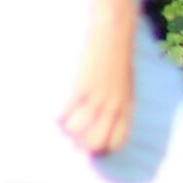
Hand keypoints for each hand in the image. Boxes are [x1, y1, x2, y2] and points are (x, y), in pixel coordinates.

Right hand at [60, 14, 135, 154]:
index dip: (103, 150)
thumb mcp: (125, 84)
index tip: (90, 147)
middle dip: (81, 144)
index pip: (117, 142)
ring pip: (77, 130)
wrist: (114, 32)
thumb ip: (117, 103)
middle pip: (96, 142)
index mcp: (126, 106)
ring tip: (63, 121)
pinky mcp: (83, 86)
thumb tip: (104, 120)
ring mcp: (98, 97)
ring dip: (67, 129)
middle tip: (73, 137)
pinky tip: (56, 113)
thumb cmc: (118, 56)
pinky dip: (58, 117)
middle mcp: (114, 106)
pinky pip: (66, 112)